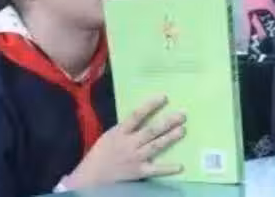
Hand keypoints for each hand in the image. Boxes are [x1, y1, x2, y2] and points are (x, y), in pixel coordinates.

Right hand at [61, 95, 185, 188]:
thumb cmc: (101, 153)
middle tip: (183, 114)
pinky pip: (155, 170)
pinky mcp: (139, 172)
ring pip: (155, 146)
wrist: (91, 177)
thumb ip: (125, 127)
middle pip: (151, 131)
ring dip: (170, 138)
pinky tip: (180, 166)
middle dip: (167, 122)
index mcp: (120, 132)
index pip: (136, 115)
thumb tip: (143, 114)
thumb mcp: (110, 135)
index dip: (150, 106)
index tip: (164, 97)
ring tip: (183, 130)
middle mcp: (129, 144)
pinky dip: (168, 169)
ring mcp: (135, 158)